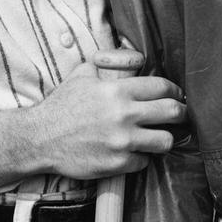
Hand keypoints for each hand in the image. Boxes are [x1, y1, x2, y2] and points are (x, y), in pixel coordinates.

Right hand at [30, 52, 185, 180]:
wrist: (40, 138)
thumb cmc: (62, 105)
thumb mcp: (82, 74)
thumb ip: (108, 63)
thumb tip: (133, 58)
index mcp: (118, 90)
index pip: (163, 88)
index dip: (175, 91)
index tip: (177, 96)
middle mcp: (124, 115)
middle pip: (173, 113)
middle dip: (181, 114)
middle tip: (181, 116)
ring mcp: (123, 141)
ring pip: (165, 141)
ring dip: (163, 139)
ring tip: (157, 137)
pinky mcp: (118, 163)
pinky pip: (144, 162)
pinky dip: (140, 158)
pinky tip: (131, 152)